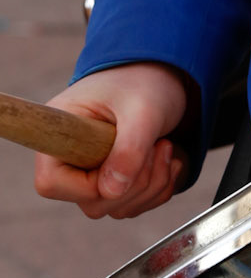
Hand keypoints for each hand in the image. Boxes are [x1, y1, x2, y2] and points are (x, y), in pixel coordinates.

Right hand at [33, 64, 189, 219]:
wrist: (165, 70)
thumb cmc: (146, 80)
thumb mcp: (143, 110)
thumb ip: (129, 148)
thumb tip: (112, 191)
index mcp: (61, 132)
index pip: (51, 183)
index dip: (88, 185)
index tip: (123, 156)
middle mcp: (71, 156)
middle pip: (93, 202)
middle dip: (137, 182)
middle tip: (160, 146)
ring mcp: (93, 171)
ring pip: (117, 207)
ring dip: (152, 185)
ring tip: (167, 147)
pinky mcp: (116, 178)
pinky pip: (134, 204)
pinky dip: (159, 188)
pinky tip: (171, 158)